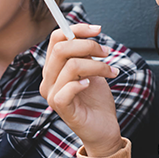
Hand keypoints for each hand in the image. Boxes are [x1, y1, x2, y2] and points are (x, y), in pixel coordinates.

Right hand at [40, 23, 121, 157]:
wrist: (104, 128)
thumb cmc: (97, 100)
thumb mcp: (92, 70)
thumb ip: (84, 54)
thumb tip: (87, 33)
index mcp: (53, 68)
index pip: (56, 40)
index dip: (76, 29)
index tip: (97, 30)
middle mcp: (49, 80)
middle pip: (60, 49)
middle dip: (88, 46)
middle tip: (106, 53)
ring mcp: (53, 94)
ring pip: (70, 66)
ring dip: (96, 65)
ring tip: (110, 71)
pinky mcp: (61, 108)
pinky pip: (67, 88)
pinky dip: (82, 83)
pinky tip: (91, 85)